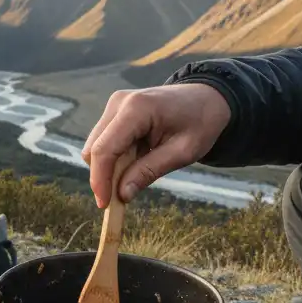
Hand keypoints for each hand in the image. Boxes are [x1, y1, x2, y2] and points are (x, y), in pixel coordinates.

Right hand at [81, 83, 231, 208]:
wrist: (206, 98)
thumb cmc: (200, 122)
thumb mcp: (182, 152)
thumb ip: (149, 171)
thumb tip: (122, 194)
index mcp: (136, 108)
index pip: (105, 149)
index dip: (100, 179)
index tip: (104, 205)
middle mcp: (119, 102)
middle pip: (94, 149)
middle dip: (104, 176)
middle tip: (124, 196)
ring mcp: (115, 105)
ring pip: (95, 146)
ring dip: (110, 167)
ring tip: (139, 170)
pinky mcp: (114, 111)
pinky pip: (104, 141)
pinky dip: (115, 157)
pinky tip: (138, 158)